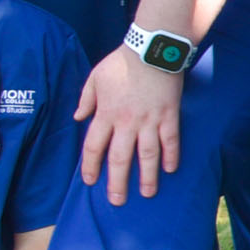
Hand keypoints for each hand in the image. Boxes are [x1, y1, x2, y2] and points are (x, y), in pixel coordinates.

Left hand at [76, 47, 185, 204]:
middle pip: (120, 158)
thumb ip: (86, 99)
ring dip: (146, 177)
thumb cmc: (123, 61)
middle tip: (117, 201)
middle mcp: (126, 122)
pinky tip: (170, 169)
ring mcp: (150, 120)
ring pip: (147, 155)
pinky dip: (171, 155)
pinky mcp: (169, 115)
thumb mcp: (95, 77)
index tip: (90, 181)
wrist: (153, 48)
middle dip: (117, 182)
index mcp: (106, 114)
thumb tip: (78, 117)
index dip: (91, 166)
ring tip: (147, 193)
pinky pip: (171, 139)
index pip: (94, 147)